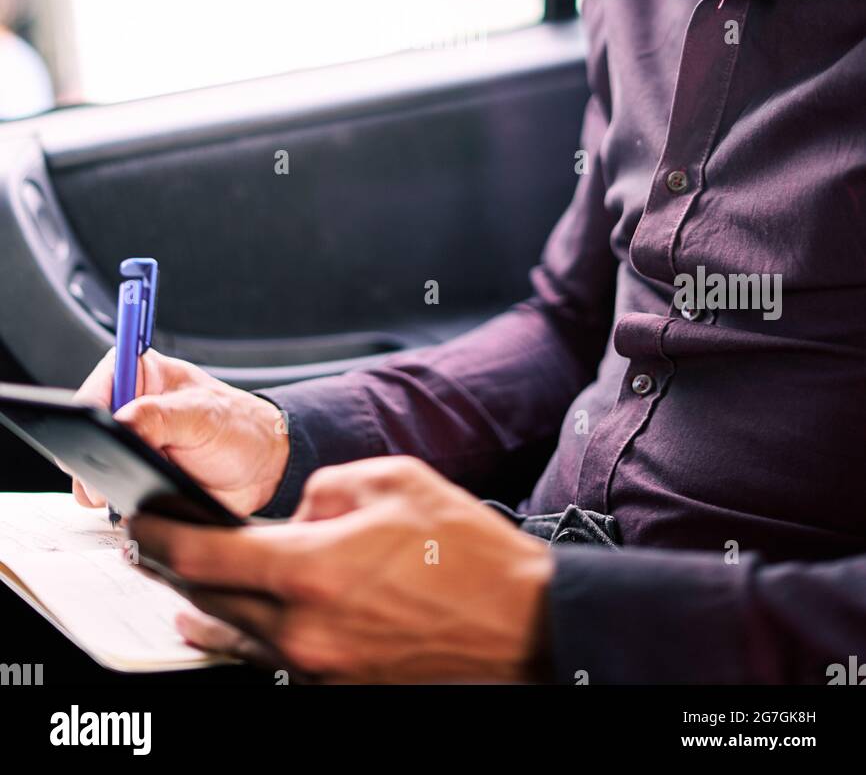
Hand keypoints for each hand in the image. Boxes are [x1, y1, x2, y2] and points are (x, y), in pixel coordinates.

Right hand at [61, 347, 288, 517]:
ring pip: (87, 472)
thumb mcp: (201, 416)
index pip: (91, 394)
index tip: (104, 441)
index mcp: (138, 373)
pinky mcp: (129, 476)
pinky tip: (147, 496)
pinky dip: (119, 503)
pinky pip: (104, 496)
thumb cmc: (237, 427)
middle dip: (96, 460)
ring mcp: (125, 444)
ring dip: (108, 485)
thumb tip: (119, 426)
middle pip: (82, 438)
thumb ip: (158, 417)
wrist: (259, 467)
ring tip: (147, 479)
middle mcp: (125, 407)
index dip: (90, 421)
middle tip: (126, 470)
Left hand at [129, 456, 554, 683]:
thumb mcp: (395, 481)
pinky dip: (241, 635)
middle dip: (173, 567)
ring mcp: (320, 665)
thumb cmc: (468, 553)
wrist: (524, 624)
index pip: (206, 558)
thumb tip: (296, 512)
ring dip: (204, 602)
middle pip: (209, 601)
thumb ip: (327, 488)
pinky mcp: (338, 684)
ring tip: (185, 575)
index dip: (162, 537)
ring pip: (235, 633)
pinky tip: (225, 624)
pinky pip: (270, 656)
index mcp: (314, 570)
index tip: (140, 519)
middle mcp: (306, 629)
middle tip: (154, 539)